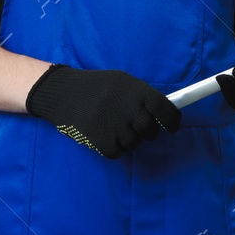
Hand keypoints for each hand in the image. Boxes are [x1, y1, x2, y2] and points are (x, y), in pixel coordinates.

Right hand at [25, 65, 182, 158]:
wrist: (62, 93)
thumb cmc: (95, 87)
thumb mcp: (121, 82)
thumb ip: (141, 95)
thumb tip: (164, 112)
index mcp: (135, 89)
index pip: (164, 108)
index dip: (173, 121)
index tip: (173, 127)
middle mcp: (127, 107)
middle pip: (150, 130)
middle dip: (148, 132)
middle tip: (136, 126)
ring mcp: (114, 124)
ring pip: (134, 143)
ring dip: (128, 139)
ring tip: (112, 126)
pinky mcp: (101, 140)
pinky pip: (118, 152)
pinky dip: (114, 147)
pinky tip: (103, 134)